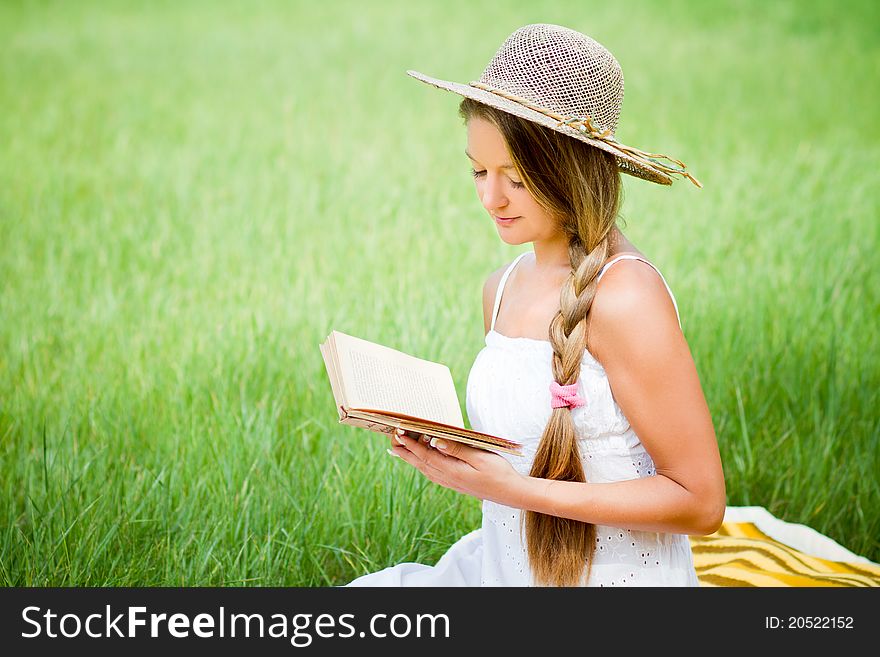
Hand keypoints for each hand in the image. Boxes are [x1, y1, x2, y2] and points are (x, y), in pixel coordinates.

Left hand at [387, 428, 523, 506]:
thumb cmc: (499, 473)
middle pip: (420, 463)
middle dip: (405, 450)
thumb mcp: (480, 457)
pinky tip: (420, 461)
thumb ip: (457, 449)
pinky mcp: (454, 483)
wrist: (510, 493)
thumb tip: (436, 441)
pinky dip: (422, 464)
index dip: (410, 444)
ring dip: (411, 458)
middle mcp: (447, 478)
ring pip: (425, 468)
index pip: (425, 455)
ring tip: (399, 448)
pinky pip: (432, 472)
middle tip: (391, 438)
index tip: (398, 432)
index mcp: (452, 471)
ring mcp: (450, 482)